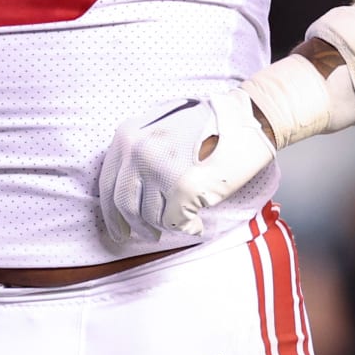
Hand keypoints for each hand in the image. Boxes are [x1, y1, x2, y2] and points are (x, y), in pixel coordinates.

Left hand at [98, 90, 275, 243]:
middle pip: (123, 205)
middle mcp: (138, 152)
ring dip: (166, 224)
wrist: (247, 118)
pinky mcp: (183, 188)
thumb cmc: (209, 123)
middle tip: (146, 235)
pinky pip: (175, 222)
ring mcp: (159, 170)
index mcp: (128, 135)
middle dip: (133, 227)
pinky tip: (197, 223)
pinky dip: (187, 227)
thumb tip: (126, 190)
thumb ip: (139, 150)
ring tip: (182, 220)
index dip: (111, 212)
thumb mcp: (160, 124)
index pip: (107, 183)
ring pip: (150, 216)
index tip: (117, 227)